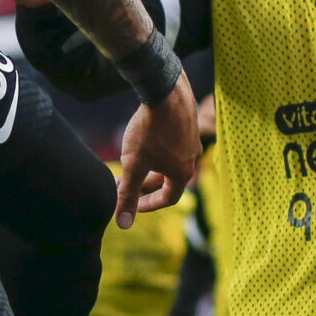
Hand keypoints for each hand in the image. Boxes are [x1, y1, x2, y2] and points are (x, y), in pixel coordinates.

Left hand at [115, 76, 199, 227]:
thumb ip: (128, 195)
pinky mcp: (188, 123)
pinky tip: (143, 141)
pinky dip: (157, 150)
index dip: (148, 205)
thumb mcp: (134, 165)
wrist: (165, 91)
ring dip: (149, 167)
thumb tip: (124, 224)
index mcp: (182, 173)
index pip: (168, 199)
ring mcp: (191, 140)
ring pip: (169, 161)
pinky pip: (173, 145)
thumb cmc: (150, 130)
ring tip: (129, 163)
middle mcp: (192, 158)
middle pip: (167, 180)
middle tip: (123, 184)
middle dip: (143, 184)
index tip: (132, 205)